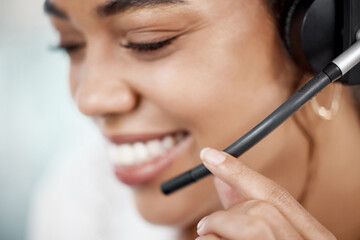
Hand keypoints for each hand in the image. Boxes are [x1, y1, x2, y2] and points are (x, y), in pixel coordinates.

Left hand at [196, 147, 335, 239]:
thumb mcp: (276, 237)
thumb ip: (249, 212)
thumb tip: (223, 180)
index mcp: (314, 235)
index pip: (275, 193)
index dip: (238, 171)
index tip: (210, 155)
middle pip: (262, 208)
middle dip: (227, 214)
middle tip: (206, 227)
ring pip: (252, 225)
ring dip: (218, 229)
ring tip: (208, 239)